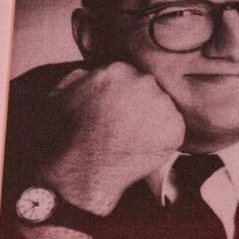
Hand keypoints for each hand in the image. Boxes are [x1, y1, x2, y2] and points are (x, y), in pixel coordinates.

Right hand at [39, 62, 186, 213]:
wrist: (84, 169)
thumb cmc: (70, 135)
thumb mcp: (63, 93)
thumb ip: (82, 75)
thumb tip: (93, 71)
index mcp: (119, 70)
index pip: (130, 76)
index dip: (126, 95)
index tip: (120, 110)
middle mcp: (144, 82)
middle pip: (150, 89)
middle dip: (141, 104)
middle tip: (128, 126)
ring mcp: (162, 104)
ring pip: (164, 108)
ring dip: (154, 120)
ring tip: (135, 139)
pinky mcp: (174, 128)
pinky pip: (175, 129)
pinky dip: (165, 138)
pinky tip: (146, 147)